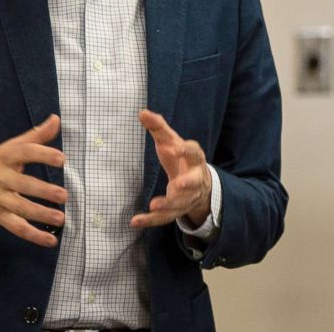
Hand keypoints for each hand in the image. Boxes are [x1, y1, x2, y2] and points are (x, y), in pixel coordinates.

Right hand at [0, 114, 66, 246]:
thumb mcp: (10, 146)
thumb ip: (36, 135)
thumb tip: (57, 119)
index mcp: (5, 156)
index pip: (24, 153)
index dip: (43, 155)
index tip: (62, 159)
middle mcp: (1, 177)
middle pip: (23, 184)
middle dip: (44, 191)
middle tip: (64, 195)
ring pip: (21, 208)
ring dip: (41, 214)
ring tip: (61, 218)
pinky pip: (16, 228)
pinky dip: (34, 236)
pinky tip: (51, 240)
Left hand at [131, 109, 211, 228]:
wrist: (198, 185)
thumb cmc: (180, 158)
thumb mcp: (171, 141)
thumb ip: (158, 127)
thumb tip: (142, 112)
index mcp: (195, 159)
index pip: (194, 153)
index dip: (187, 150)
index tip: (177, 147)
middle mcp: (194, 180)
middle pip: (194, 183)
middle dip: (187, 184)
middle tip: (178, 184)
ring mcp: (186, 198)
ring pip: (179, 203)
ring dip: (167, 205)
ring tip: (153, 204)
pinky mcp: (176, 211)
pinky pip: (164, 218)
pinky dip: (150, 220)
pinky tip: (135, 221)